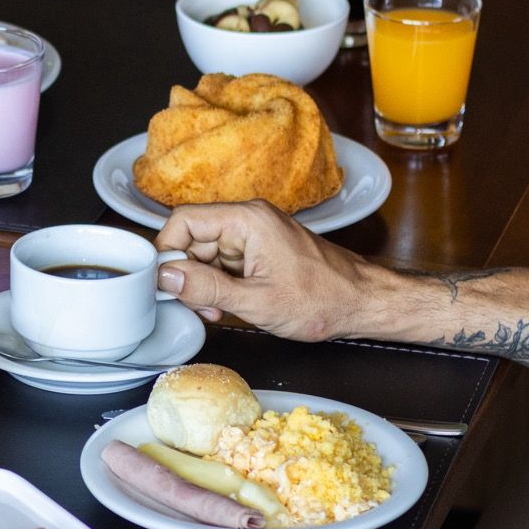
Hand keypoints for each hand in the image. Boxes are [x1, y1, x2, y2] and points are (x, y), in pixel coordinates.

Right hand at [153, 201, 380, 340]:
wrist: (364, 303)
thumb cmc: (325, 299)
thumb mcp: (256, 302)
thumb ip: (205, 288)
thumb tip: (166, 278)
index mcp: (248, 220)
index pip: (183, 221)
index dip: (167, 251)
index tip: (164, 282)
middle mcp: (249, 219)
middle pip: (192, 238)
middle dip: (188, 274)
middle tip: (197, 305)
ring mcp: (255, 233)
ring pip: (206, 252)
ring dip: (204, 282)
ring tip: (219, 309)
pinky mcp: (260, 248)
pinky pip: (224, 261)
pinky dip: (220, 283)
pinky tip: (231, 304)